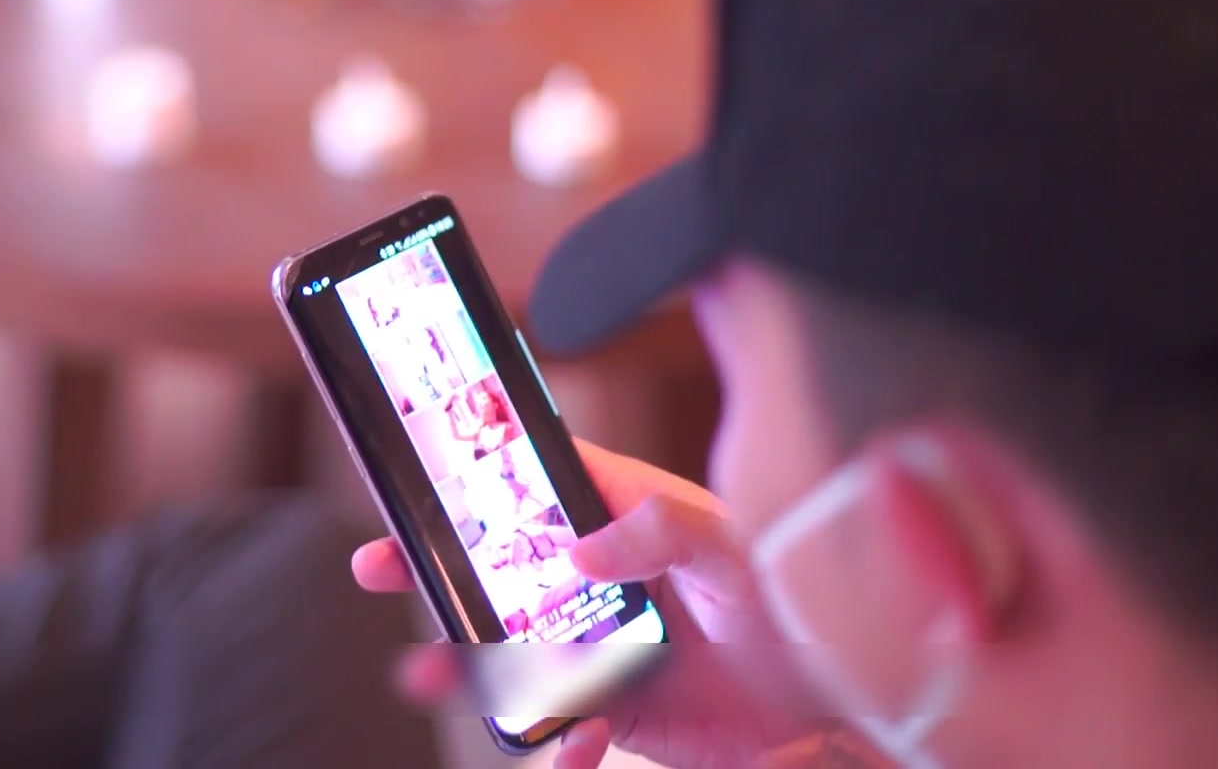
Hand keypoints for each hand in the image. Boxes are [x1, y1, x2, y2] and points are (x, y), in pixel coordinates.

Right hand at [353, 440, 822, 768]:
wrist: (838, 704)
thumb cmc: (793, 601)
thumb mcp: (734, 546)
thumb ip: (663, 529)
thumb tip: (581, 547)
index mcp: (624, 516)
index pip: (537, 481)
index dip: (476, 475)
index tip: (420, 476)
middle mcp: (599, 576)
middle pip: (498, 564)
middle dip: (434, 565)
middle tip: (379, 564)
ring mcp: (599, 643)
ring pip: (510, 649)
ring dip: (465, 664)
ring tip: (426, 675)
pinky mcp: (613, 708)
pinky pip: (562, 726)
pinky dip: (557, 743)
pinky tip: (574, 746)